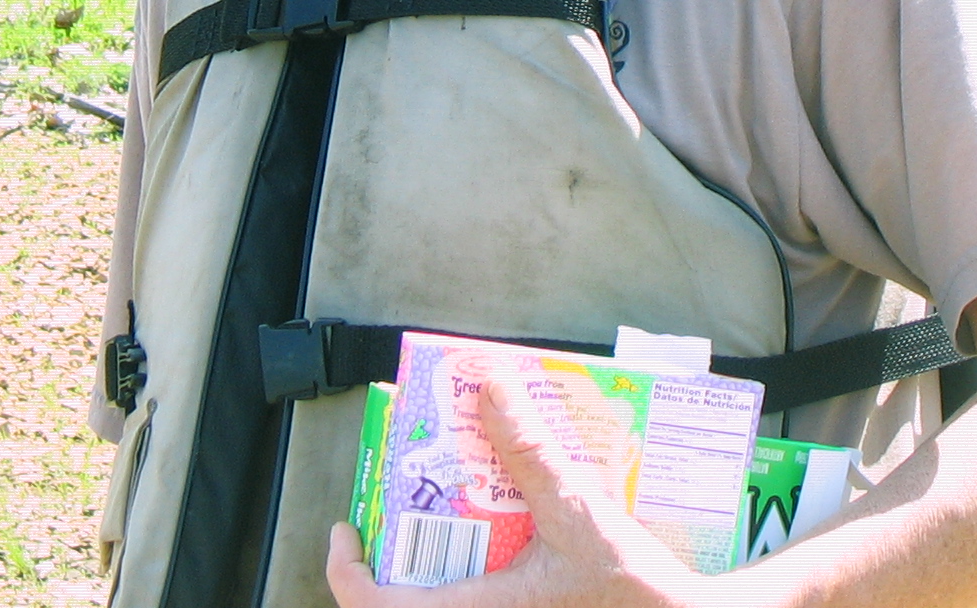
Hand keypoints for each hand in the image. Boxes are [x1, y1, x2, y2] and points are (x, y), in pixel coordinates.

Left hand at [326, 375, 730, 607]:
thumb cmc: (631, 587)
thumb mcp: (576, 509)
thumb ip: (529, 452)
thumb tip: (490, 389)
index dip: (346, 573)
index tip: (345, 532)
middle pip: (401, 605)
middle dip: (386, 558)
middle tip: (390, 511)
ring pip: (437, 602)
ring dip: (425, 564)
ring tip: (437, 513)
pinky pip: (474, 599)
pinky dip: (466, 571)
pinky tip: (491, 533)